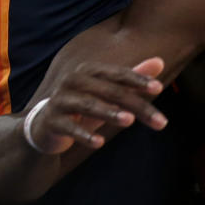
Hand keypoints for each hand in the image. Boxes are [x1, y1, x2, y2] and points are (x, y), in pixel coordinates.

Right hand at [26, 57, 166, 154]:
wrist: (44, 127)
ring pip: (89, 105)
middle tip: (160, 121)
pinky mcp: (51, 121)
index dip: (138, 80)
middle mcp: (74, 81)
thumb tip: (160, 62)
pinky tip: (99, 143)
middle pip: (111, 92)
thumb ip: (132, 79)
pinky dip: (84, 135)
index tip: (159, 88)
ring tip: (129, 121)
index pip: (118, 74)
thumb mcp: (108, 94)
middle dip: (136, 105)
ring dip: (110, 113)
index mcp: (90, 71)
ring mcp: (60, 100)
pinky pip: (69, 127)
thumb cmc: (82, 107)